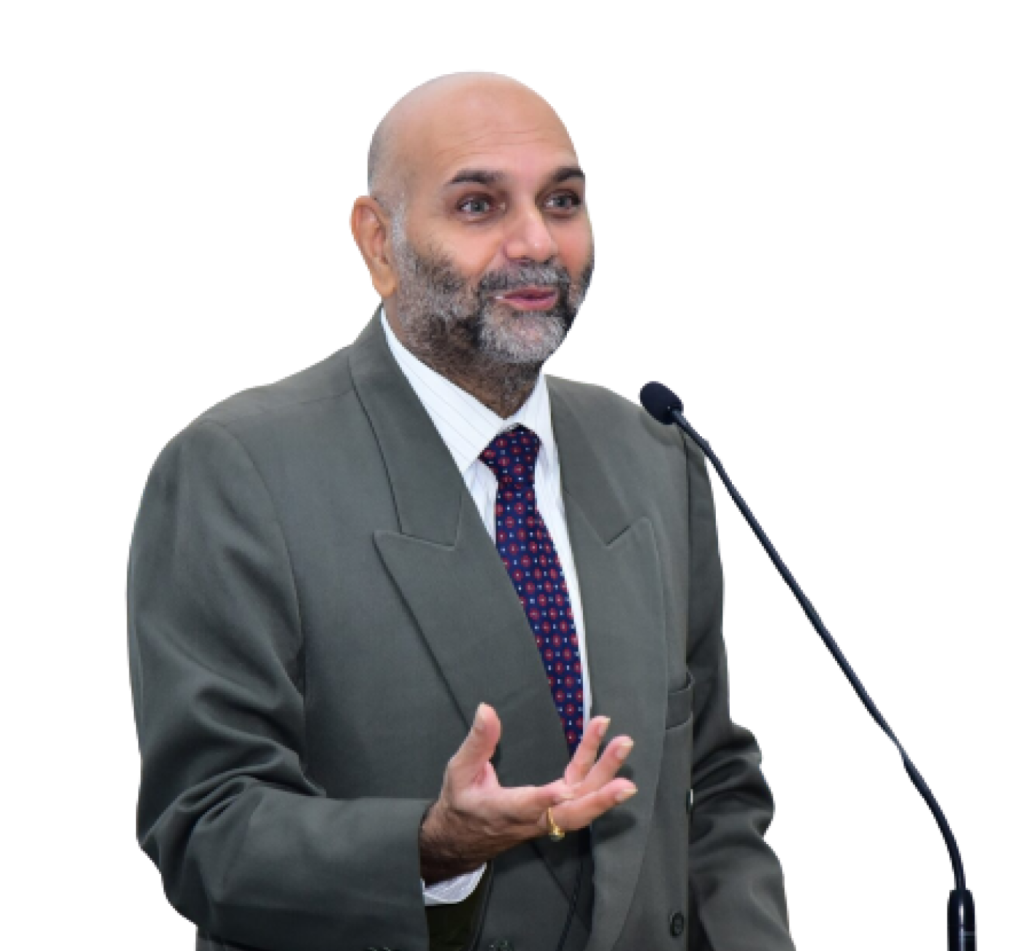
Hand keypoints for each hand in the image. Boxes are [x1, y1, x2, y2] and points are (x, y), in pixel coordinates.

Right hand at [419, 703, 635, 883]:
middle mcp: (531, 819)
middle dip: (599, 793)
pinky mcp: (554, 811)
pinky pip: (580, 796)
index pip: (526, 807)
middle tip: (624, 771)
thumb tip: (486, 709)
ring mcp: (546, 818)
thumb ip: (477, 742)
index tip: (563, 790)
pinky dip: (597, 775)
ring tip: (623, 745)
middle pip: (571, 813)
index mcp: (502, 810)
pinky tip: (609, 751)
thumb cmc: (461, 802)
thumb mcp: (459, 770)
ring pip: (582, 805)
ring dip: (606, 777)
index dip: (545, 800)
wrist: (463, 839)